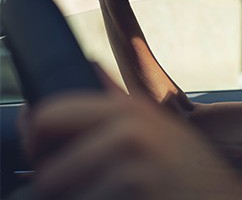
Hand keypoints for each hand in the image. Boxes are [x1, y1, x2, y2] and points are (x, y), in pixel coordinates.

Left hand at [20, 92, 241, 199]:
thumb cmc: (190, 170)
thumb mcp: (158, 124)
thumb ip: (117, 97)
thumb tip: (89, 65)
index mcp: (127, 109)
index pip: (48, 116)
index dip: (40, 143)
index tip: (50, 159)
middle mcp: (129, 132)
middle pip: (50, 170)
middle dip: (60, 186)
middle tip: (92, 188)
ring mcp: (133, 167)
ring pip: (66, 199)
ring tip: (118, 196)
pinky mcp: (136, 192)